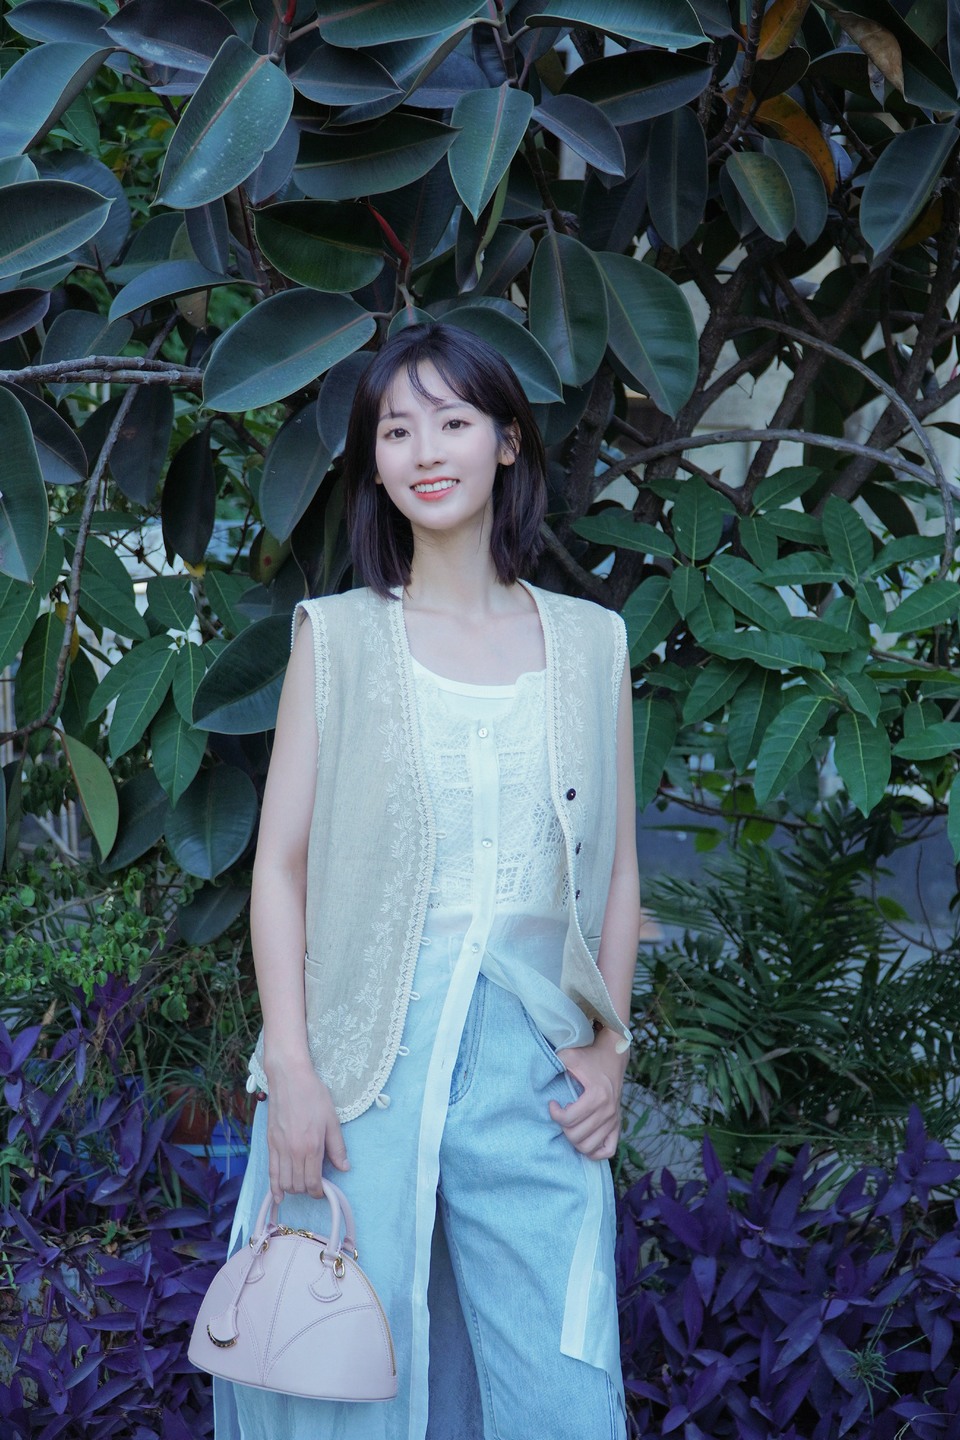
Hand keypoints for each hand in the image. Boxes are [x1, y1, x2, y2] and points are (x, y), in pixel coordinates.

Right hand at [264, 1059, 348, 1203]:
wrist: (289, 1079)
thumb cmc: (313, 1095)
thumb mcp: (332, 1120)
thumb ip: (337, 1147)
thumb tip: (344, 1168)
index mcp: (311, 1147)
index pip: (313, 1182)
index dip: (319, 1191)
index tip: (324, 1189)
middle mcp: (293, 1152)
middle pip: (298, 1185)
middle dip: (307, 1190)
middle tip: (315, 1184)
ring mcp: (279, 1149)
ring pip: (284, 1182)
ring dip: (293, 1189)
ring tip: (301, 1184)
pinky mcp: (270, 1144)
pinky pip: (271, 1172)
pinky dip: (274, 1187)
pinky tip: (278, 1196)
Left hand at [549, 1030, 627, 1160]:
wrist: (613, 1056)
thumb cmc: (589, 1056)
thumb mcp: (570, 1055)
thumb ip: (554, 1062)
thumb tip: (538, 1071)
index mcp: (597, 1095)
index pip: (569, 1119)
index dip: (555, 1114)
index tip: (552, 1104)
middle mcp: (607, 1111)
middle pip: (577, 1136)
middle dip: (563, 1128)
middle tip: (562, 1114)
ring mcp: (614, 1120)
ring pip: (589, 1147)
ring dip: (575, 1140)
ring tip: (571, 1125)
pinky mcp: (617, 1125)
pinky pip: (608, 1150)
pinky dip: (594, 1151)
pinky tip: (584, 1138)